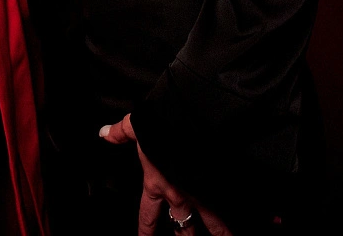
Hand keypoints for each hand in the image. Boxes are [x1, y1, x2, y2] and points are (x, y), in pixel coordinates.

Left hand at [100, 114, 231, 235]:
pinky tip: (237, 229)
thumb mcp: (137, 125)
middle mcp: (179, 195)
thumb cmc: (162, 124)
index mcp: (157, 183)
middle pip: (181, 228)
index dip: (146, 230)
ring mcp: (199, 194)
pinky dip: (231, 223)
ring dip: (218, 234)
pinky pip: (226, 212)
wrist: (190, 119)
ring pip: (210, 225)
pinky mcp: (216, 187)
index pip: (148, 215)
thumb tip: (104, 133)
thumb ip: (121, 132)